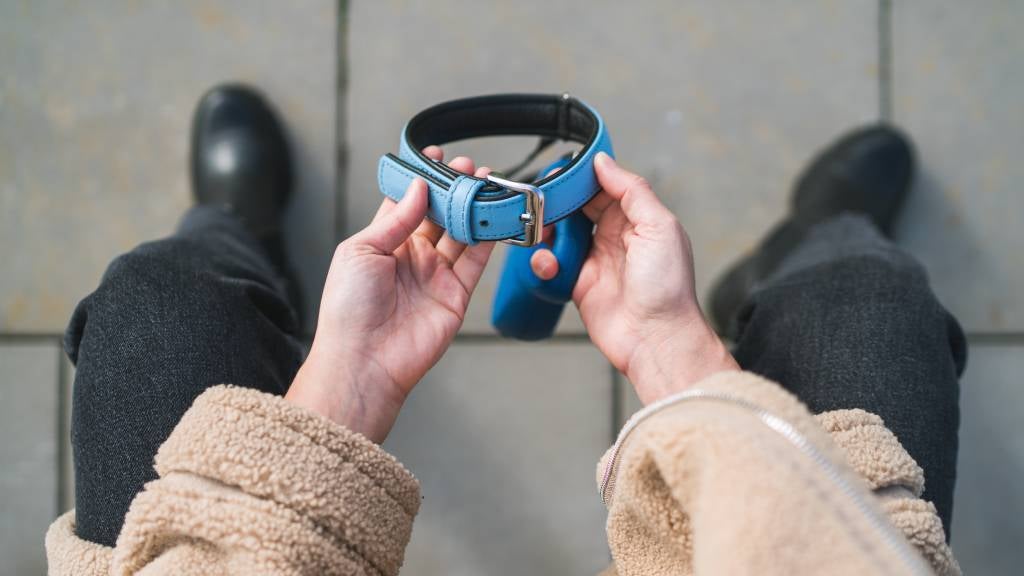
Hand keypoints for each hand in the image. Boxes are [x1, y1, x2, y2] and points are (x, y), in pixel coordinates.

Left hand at [287, 149, 494, 441]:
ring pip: (461, 233)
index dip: (422, 179)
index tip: (435, 157)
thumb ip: (396, 218)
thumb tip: (419, 188)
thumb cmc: (348, 310)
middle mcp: (410, 257)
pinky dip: (488, 238)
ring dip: (474, 208)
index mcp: (382, 243)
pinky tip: (495, 216)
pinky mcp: (455, 295)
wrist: (364, 360)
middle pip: (439, 215)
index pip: (406, 203)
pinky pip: (476, 261)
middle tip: (469, 167)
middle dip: (454, 190)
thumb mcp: (361, 250)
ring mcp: (434, 276)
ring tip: (486, 183)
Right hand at [531, 152, 736, 403]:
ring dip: (548, 232)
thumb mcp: (659, 227)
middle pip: (577, 208)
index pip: (604, 187)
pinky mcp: (578, 283)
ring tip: (544, 235)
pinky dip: (544, 261)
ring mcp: (595, 260)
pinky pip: (553, 264)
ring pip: (560, 233)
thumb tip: (604, 162)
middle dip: (558, 203)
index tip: (560, 171)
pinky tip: (551, 266)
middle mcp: (616, 237)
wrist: (656, 339)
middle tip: (541, 200)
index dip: (581, 178)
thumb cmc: (668, 289)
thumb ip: (632, 191)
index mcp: (638, 219)